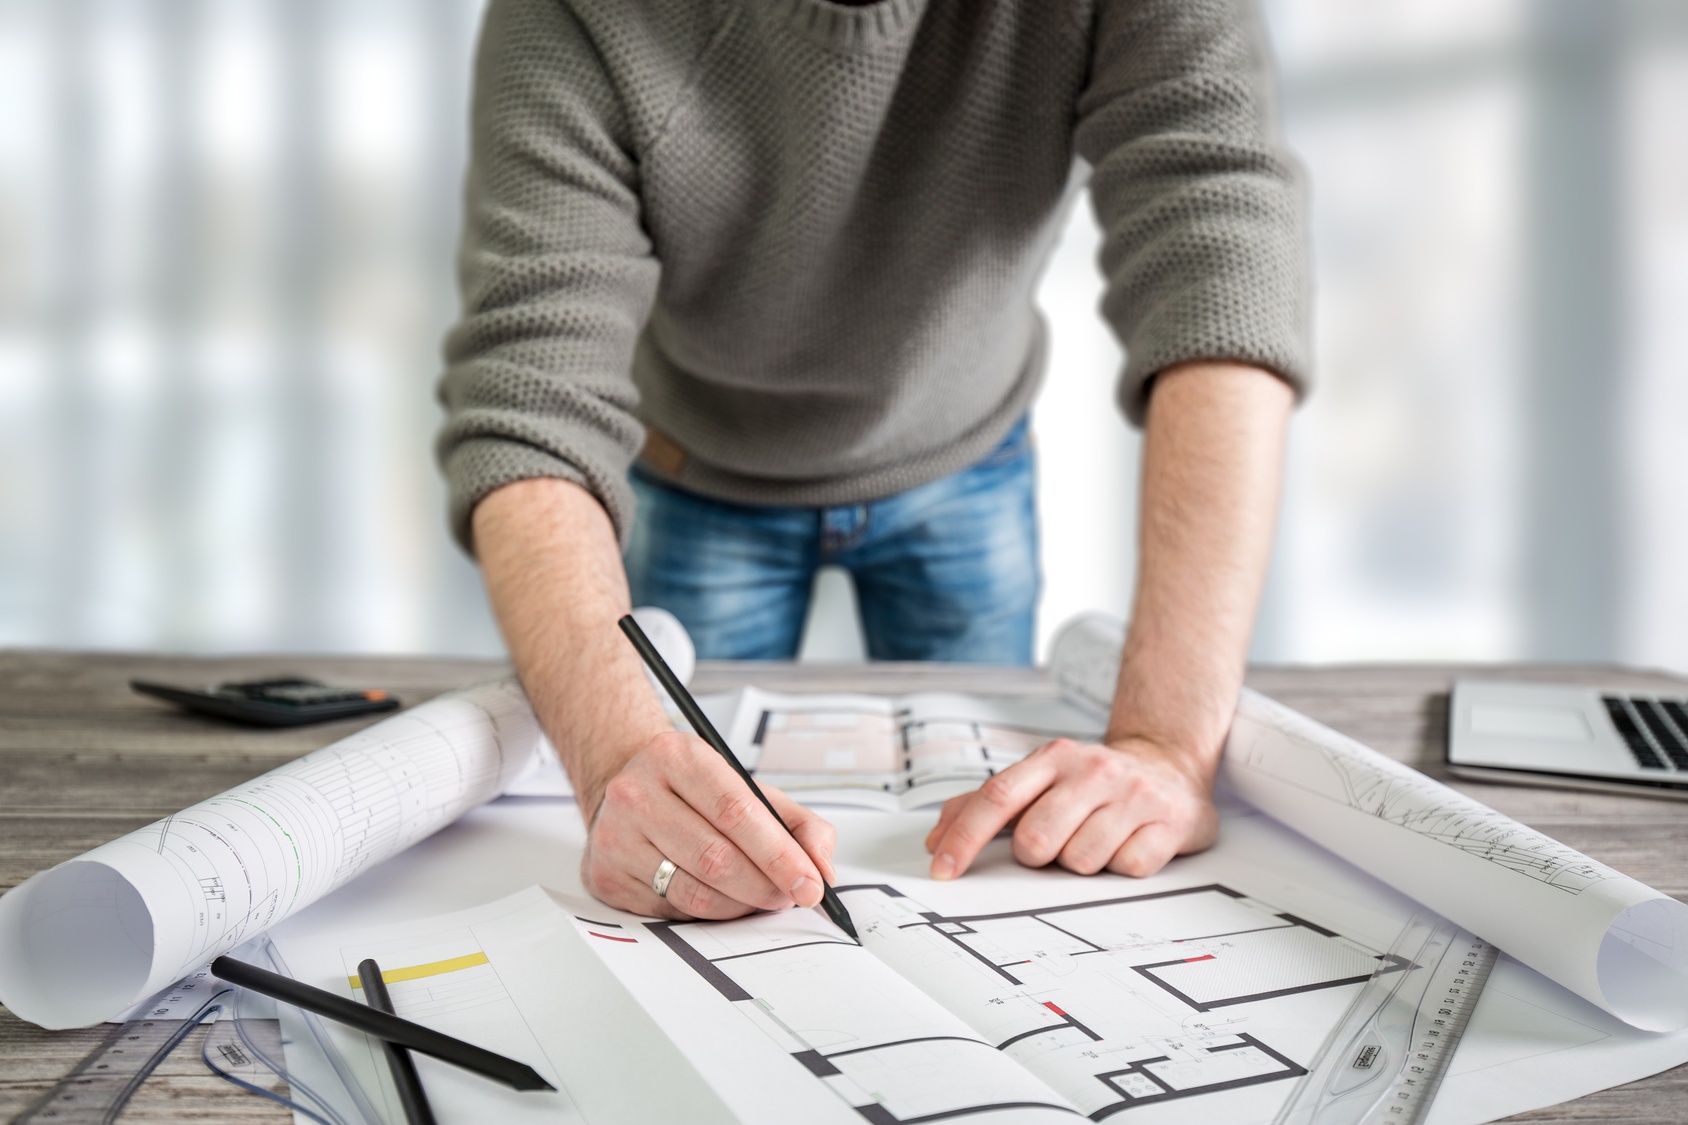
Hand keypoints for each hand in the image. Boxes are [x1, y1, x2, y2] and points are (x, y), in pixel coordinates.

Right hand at [580, 730, 837, 919]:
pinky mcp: (606, 876)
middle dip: (765, 886)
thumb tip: (822, 867)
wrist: (626, 787)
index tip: (810, 883)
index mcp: (679, 757)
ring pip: (695, 892)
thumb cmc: (694, 791)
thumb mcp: (749, 788)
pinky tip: (719, 898)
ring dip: (740, 905)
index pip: (738, 813)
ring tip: (758, 897)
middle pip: (716, 858)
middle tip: (789, 896)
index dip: (780, 855)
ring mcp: (617, 837)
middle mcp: (638, 793)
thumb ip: (798, 823)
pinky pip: (671, 911)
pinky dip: (707, 914)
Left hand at [924, 737, 1218, 879]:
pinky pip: (1128, 869)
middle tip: (1058, 842)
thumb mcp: (1039, 779)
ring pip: (1081, 861)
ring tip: (1098, 840)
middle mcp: (1092, 769)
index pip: (997, 797)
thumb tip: (936, 840)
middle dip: (1038, 856)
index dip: (964, 837)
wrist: (1169, 766)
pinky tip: (1128, 844)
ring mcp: (1133, 793)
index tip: (942, 870)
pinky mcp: (1169, 820)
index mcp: (1052, 757)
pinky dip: (1122, 868)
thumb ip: (984, 805)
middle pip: (1036, 841)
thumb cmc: (1091, 783)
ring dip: (1083, 863)